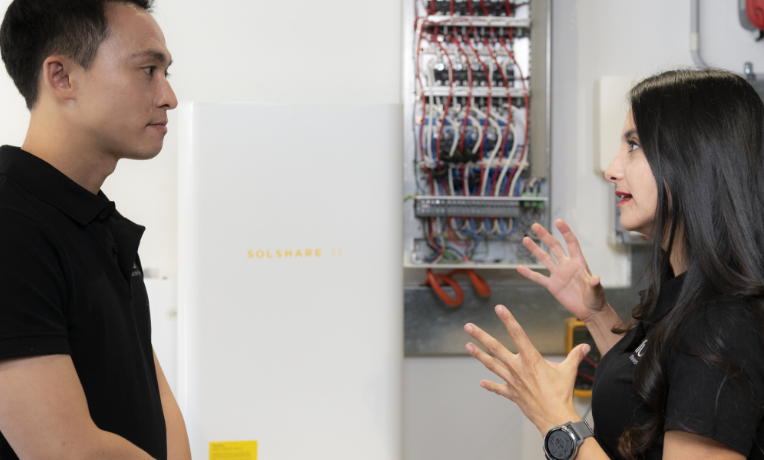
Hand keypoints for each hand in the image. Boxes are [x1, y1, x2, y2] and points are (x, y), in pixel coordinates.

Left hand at [464, 305, 588, 433]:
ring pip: (491, 364)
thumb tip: (585, 346)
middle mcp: (518, 368)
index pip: (518, 334)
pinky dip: (490, 385)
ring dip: (479, 355)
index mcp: (531, 359)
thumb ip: (575, 356)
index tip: (499, 308)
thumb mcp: (569, 371)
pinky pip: (498, 388)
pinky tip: (481, 382)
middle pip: (495, 348)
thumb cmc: (562, 395)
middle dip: (480, 336)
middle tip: (468, 327)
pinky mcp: (512, 394)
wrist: (555, 418)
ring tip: (468, 346)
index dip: (508, 320)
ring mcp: (512, 381)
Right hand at [518, 219, 606, 321]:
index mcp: (578, 263)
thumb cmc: (596, 298)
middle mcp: (567, 266)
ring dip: (535, 249)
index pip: (571, 243)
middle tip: (535, 226)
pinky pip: (538, 278)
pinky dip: (529, 273)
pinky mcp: (552, 285)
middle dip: (545, 236)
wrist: (589, 311)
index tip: (558, 222)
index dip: (565, 232)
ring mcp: (558, 275)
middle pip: (554, 247)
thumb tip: (596, 279)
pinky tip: (520, 268)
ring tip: (526, 239)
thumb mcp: (596, 290)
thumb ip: (594, 284)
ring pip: (544, 259)